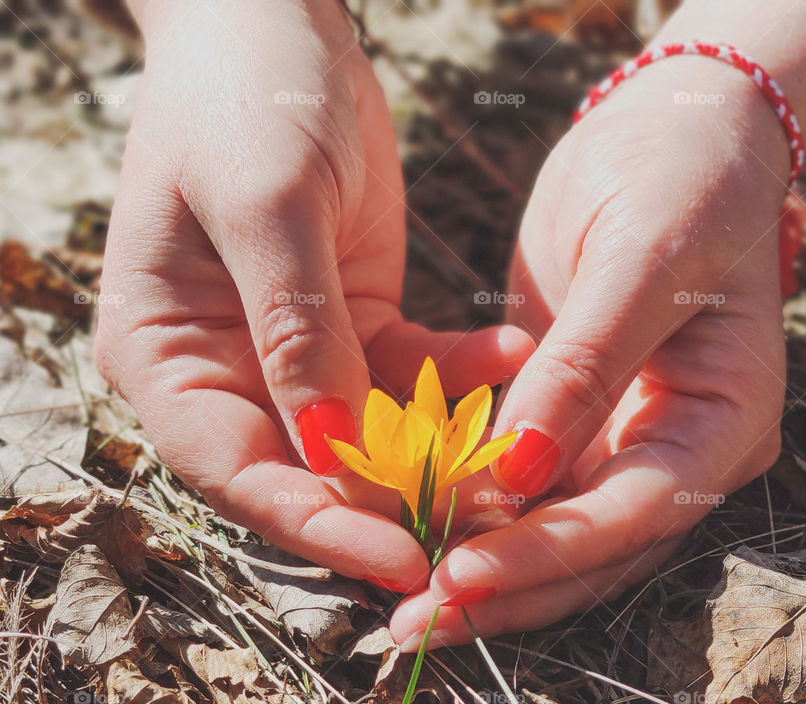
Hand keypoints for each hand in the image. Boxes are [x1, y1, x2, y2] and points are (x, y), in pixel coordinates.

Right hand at [94, 0, 532, 591]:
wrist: (276, 28)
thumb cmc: (244, 102)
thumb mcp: (268, 208)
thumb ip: (297, 333)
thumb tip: (333, 451)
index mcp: (167, 354)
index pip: (236, 470)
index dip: (315, 523)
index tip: (400, 558)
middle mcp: (225, 368)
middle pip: (304, 467)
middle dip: (387, 502)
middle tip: (476, 530)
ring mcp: (294, 349)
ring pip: (367, 432)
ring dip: (436, 451)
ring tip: (512, 462)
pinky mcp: (354, 321)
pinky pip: (411, 372)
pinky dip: (460, 374)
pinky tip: (512, 352)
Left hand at [391, 0, 805, 646]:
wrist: (670, 131)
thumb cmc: (679, 181)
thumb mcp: (641, 261)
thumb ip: (586, 367)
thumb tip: (522, 471)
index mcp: (722, 420)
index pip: (635, 514)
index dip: (548, 552)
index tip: (460, 578)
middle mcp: (677, 446)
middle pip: (592, 546)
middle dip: (505, 587)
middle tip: (411, 625)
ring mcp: (625, 434)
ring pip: (552, 525)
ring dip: (480, 561)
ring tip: (403, 602)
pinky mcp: (573, 410)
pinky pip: (522, 476)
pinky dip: (473, 504)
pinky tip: (413, 522)